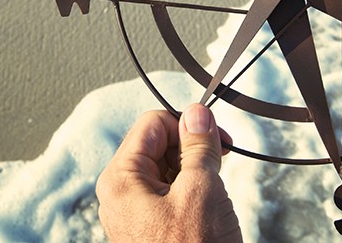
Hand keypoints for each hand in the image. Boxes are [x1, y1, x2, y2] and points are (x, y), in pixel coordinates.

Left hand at [96, 104, 241, 241]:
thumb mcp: (202, 189)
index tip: (216, 138)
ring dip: (195, 173)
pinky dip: (193, 194)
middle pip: (158, 145)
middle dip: (192, 150)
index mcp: (121, 178)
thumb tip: (196, 113)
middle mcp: (121, 193)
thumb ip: (198, 145)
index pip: (152, 124)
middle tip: (220, 162)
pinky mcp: (150, 228)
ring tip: (213, 195)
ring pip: (167, 170)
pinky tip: (208, 211)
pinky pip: (171, 195)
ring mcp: (134, 213)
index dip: (187, 125)